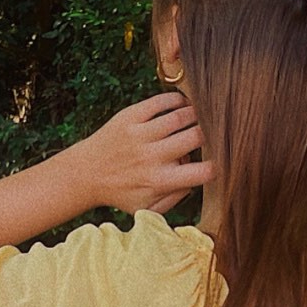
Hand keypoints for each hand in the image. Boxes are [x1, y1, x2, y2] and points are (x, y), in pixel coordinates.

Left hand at [76, 91, 214, 215]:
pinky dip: (177, 99)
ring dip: (197, 113)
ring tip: (201, 116)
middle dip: (211, 133)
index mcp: (160, 180)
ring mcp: (140, 135)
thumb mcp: (148, 207)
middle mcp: (152, 157)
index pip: (202, 171)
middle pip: (196, 137)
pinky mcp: (129, 117)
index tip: (222, 159)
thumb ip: (176, 198)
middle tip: (215, 132)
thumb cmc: (120, 192)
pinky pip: (159, 102)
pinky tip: (183, 104)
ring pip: (181, 116)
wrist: (85, 174)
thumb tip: (197, 181)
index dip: (219, 164)